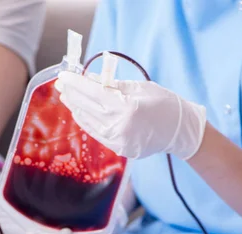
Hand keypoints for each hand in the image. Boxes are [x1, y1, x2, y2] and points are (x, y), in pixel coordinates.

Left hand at [55, 71, 206, 159]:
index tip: (63, 76)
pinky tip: (79, 112)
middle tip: (60, 84)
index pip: (94, 93)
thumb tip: (89, 79)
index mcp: (128, 108)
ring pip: (89, 122)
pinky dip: (87, 122)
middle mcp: (121, 126)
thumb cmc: (164, 104)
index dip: (76, 84)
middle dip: (72, 94)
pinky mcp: (120, 149)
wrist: (181, 131)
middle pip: (88, 108)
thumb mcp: (140, 88)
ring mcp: (119, 140)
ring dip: (76, 108)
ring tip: (67, 96)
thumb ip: (113, 85)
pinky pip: (97, 133)